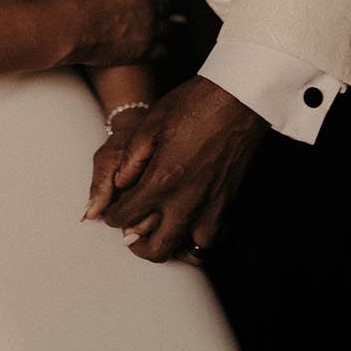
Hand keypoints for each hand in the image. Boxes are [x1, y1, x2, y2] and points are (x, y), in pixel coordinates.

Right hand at [36, 0, 169, 67]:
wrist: (72, 30)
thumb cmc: (73, 3)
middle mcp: (147, 6)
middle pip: (167, 5)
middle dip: (162, 7)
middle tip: (159, 10)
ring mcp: (148, 29)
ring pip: (169, 27)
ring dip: (165, 28)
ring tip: (162, 30)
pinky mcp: (144, 51)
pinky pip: (163, 50)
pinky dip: (161, 50)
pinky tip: (157, 50)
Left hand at [88, 76, 268, 261]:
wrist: (237, 99)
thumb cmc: (194, 105)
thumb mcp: (152, 122)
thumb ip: (132, 158)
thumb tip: (120, 183)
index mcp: (162, 181)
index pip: (128, 217)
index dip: (114, 218)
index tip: (112, 214)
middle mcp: (186, 201)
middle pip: (157, 248)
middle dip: (138, 246)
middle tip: (131, 235)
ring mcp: (211, 206)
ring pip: (189, 251)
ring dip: (172, 247)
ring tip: (162, 234)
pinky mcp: (229, 203)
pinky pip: (215, 239)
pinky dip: (199, 241)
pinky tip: (191, 228)